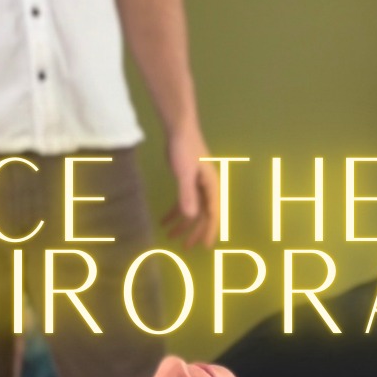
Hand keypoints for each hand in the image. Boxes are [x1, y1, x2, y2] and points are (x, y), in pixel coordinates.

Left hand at [161, 130, 220, 248]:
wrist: (179, 129)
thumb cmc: (184, 149)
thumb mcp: (184, 173)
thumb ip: (187, 194)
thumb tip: (190, 216)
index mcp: (211, 186)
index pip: (212, 214)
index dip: (209, 231)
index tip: (204, 247)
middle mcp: (207, 188)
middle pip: (203, 214)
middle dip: (195, 231)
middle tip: (186, 247)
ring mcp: (197, 184)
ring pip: (193, 209)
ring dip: (183, 223)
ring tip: (171, 236)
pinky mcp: (187, 180)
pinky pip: (183, 200)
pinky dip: (175, 211)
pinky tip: (164, 220)